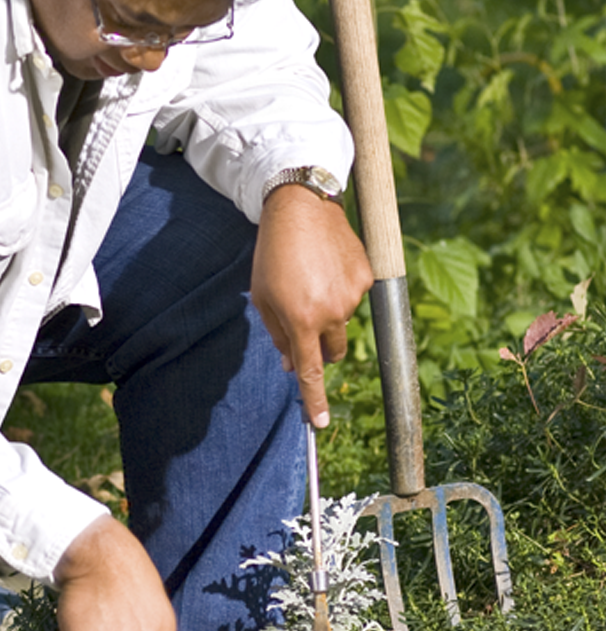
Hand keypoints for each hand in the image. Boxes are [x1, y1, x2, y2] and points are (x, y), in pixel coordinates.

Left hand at [251, 186, 372, 427]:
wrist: (302, 207)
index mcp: (300, 319)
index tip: (320, 423)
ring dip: (329, 313)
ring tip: (311, 278)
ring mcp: (353, 295)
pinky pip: (354, 298)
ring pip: (343, 323)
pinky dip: (342, 290)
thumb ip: (279, 335)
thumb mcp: (263, 297)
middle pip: (332, 352)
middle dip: (320, 347)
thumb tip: (292, 365)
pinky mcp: (367, 278)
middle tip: (304, 319)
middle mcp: (331, 312)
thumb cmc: (274, 254)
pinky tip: (327, 266)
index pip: (310, 371)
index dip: (315, 399)